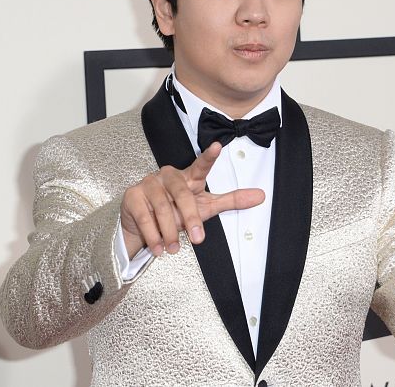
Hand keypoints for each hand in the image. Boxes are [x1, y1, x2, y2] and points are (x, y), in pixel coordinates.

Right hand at [120, 142, 264, 257]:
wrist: (143, 227)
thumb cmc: (177, 211)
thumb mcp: (206, 207)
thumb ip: (231, 200)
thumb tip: (261, 196)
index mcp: (188, 177)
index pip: (200, 165)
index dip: (208, 156)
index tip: (217, 146)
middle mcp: (169, 176)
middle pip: (183, 194)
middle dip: (190, 218)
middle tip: (197, 239)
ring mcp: (149, 184)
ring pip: (162, 207)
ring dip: (170, 231)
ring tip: (174, 248)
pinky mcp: (133, 196)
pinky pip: (144, 216)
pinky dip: (153, 235)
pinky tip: (158, 247)